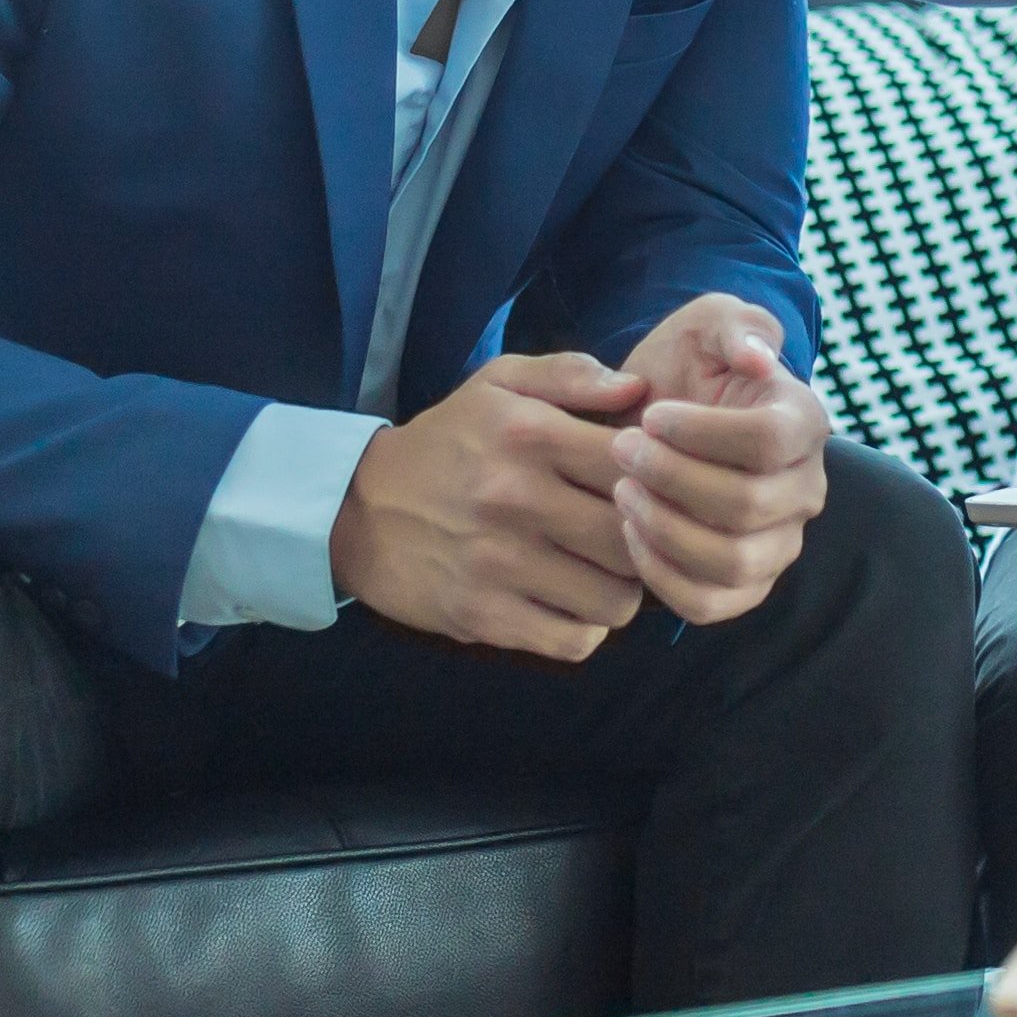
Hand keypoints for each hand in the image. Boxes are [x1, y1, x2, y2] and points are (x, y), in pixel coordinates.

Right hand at [334, 352, 653, 659]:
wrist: (356, 510)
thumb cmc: (446, 443)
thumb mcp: (497, 385)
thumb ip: (571, 375)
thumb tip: (639, 389)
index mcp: (528, 434)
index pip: (636, 464)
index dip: (659, 480)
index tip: (648, 487)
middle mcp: (515, 498)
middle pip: (633, 539)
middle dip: (647, 543)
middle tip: (632, 539)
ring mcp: (499, 563)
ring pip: (615, 600)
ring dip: (620, 592)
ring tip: (601, 574)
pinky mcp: (482, 615)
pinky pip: (573, 640)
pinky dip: (582, 629)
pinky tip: (568, 605)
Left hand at [608, 293, 829, 623]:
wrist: (658, 419)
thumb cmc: (686, 366)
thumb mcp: (707, 323)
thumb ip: (737, 326)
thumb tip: (759, 358)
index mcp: (804, 422)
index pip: (769, 441)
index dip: (702, 433)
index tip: (651, 414)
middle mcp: (805, 489)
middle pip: (748, 504)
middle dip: (672, 478)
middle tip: (622, 449)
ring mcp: (779, 543)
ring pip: (732, 561)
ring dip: (665, 529)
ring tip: (622, 492)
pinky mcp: (745, 585)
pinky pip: (710, 603)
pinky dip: (662, 575)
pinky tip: (629, 533)